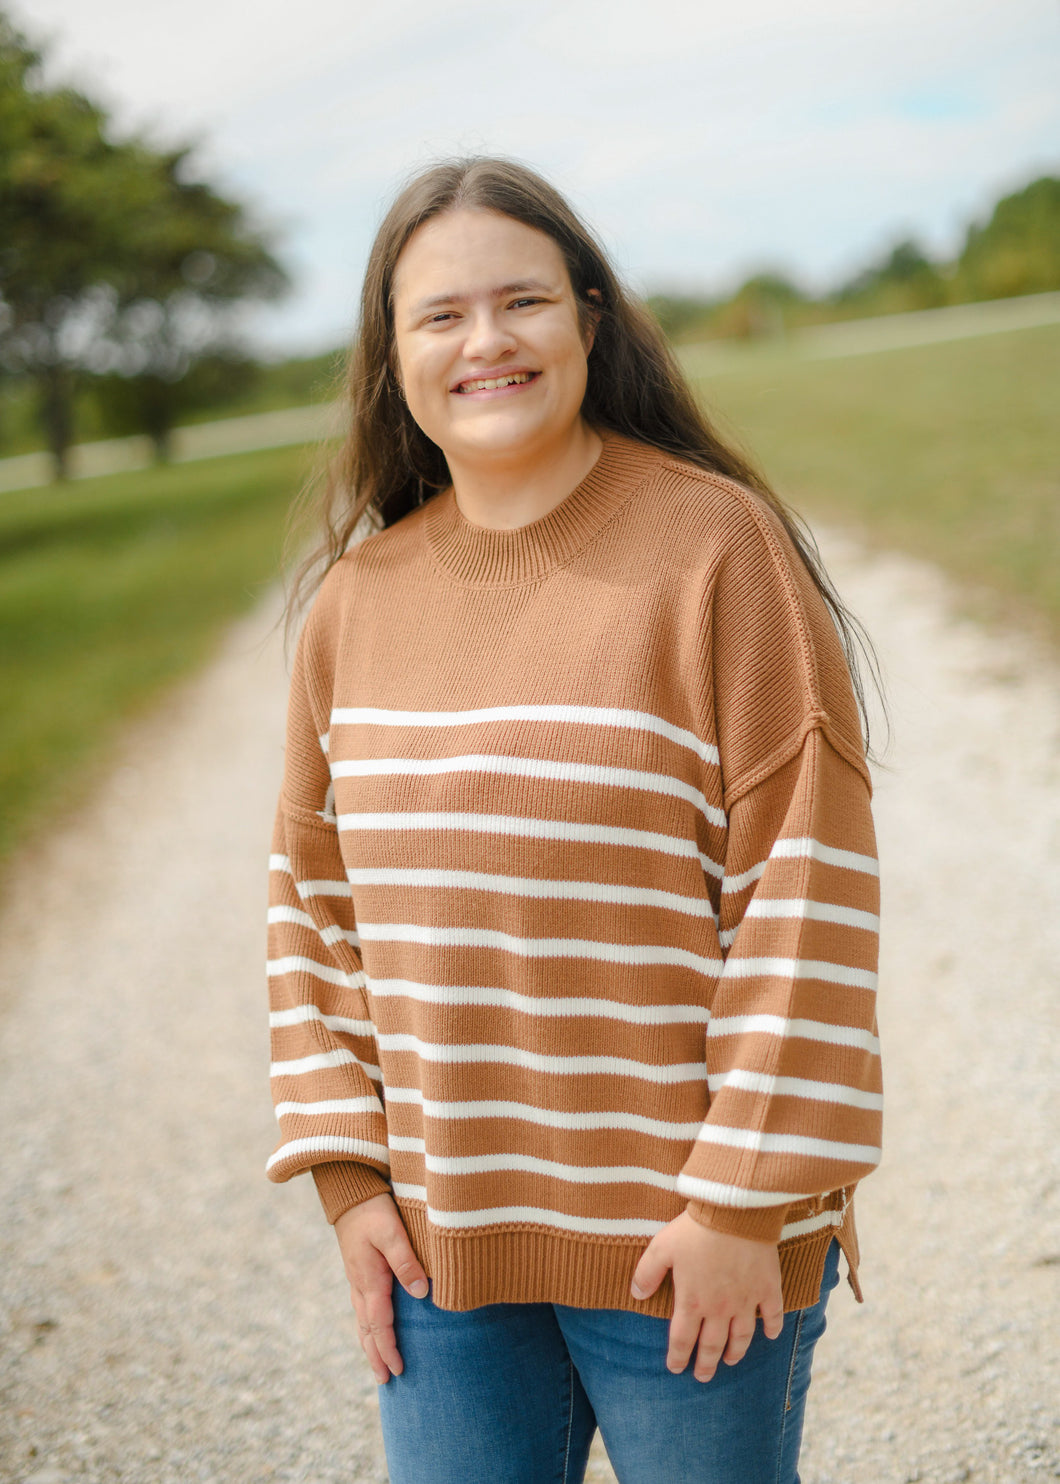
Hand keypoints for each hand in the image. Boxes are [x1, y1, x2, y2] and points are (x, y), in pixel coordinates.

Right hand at [333, 1191, 429, 1382]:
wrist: (350, 1192)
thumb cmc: (374, 1210)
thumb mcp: (392, 1232)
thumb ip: (406, 1261)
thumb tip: (421, 1293)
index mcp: (369, 1281)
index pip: (380, 1325)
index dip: (389, 1349)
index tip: (398, 1370)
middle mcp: (360, 1285)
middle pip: (367, 1330)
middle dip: (376, 1356)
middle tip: (385, 1381)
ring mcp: (357, 1279)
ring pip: (362, 1321)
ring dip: (369, 1345)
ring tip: (376, 1365)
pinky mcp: (358, 1271)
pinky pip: (362, 1308)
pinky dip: (367, 1327)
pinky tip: (372, 1329)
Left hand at [631, 1213, 783, 1381]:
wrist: (734, 1213)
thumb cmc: (695, 1230)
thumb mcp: (661, 1247)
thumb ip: (647, 1273)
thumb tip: (636, 1295)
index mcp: (692, 1301)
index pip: (682, 1339)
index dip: (678, 1357)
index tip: (676, 1368)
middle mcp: (720, 1308)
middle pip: (712, 1345)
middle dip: (706, 1364)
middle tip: (703, 1377)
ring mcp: (746, 1300)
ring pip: (742, 1336)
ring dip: (736, 1352)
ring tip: (731, 1361)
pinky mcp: (767, 1287)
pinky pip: (773, 1314)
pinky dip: (773, 1328)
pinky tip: (771, 1336)